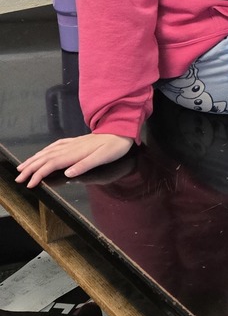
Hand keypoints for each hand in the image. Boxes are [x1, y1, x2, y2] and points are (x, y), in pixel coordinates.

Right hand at [15, 133, 133, 188]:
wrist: (122, 131)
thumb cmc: (114, 147)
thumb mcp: (103, 158)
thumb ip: (85, 165)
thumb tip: (67, 174)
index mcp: (76, 153)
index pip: (52, 164)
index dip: (39, 174)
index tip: (29, 184)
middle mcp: (71, 147)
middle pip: (46, 158)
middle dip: (30, 168)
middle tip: (18, 178)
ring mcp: (73, 143)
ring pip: (49, 151)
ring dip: (34, 159)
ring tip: (22, 167)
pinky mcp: (77, 141)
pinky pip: (56, 145)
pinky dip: (45, 150)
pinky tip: (42, 153)